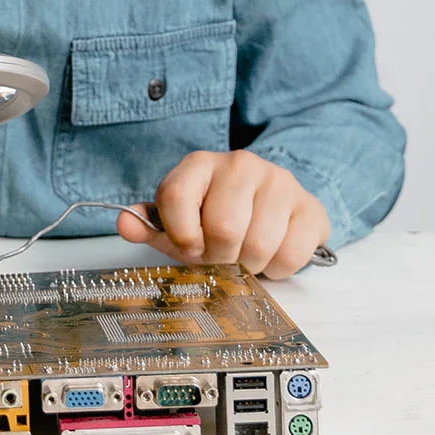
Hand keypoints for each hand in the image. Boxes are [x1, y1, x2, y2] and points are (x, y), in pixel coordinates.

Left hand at [114, 149, 330, 279]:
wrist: (272, 209)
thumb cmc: (216, 219)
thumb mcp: (178, 223)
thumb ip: (149, 226)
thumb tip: (124, 223)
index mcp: (200, 165)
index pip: (176, 197)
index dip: (181, 235)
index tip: (189, 248)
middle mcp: (240, 164)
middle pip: (223, 227)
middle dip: (219, 255)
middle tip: (222, 255)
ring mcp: (280, 182)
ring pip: (258, 244)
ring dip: (248, 265)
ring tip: (245, 255)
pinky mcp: (310, 207)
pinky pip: (291, 255)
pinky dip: (276, 269)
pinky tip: (271, 256)